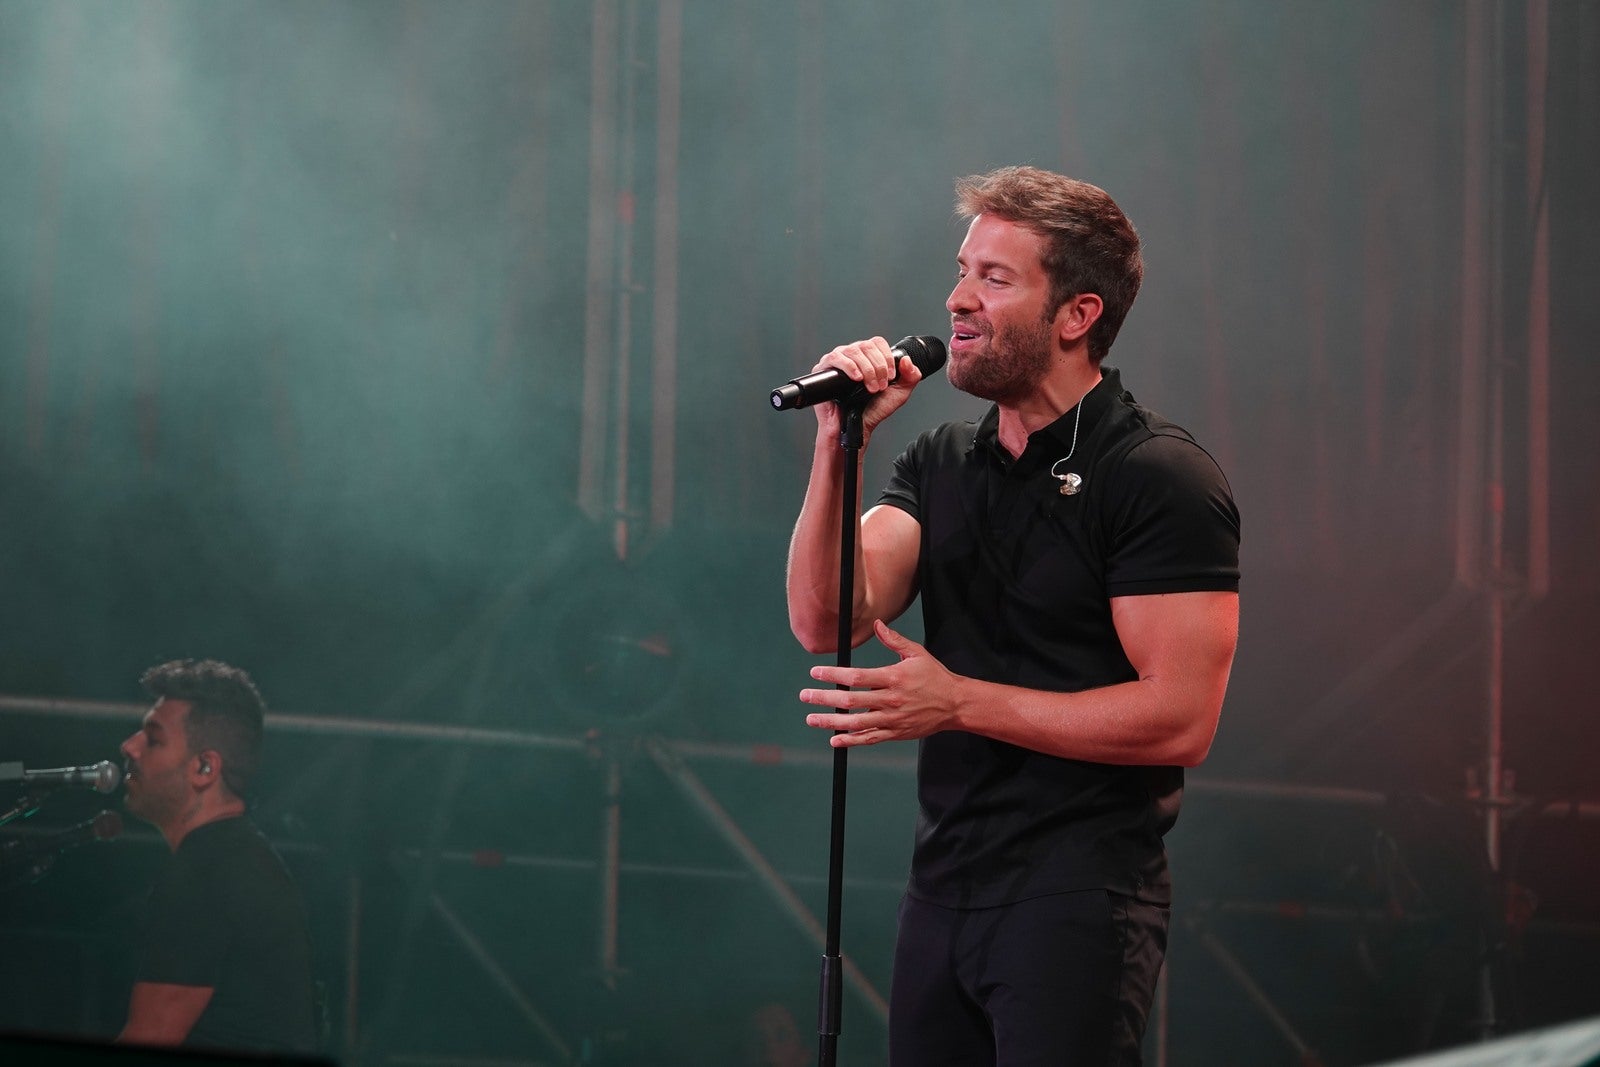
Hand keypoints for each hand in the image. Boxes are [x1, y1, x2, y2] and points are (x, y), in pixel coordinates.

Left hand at [800, 620, 959, 747]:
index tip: (816, 672)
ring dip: (831, 722)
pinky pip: (869, 738)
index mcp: (893, 677)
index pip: (856, 677)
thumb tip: (877, 624)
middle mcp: (890, 700)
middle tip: (805, 696)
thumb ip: (894, 640)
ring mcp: (892, 719)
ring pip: (856, 723)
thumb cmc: (935, 676)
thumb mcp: (917, 654)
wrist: (955, 705)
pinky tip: (835, 740)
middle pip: (851, 701)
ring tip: (812, 719)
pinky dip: (851, 741)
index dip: (833, 675)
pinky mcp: (896, 733)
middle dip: (824, 698)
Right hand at [809, 337, 923, 439]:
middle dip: (878, 367)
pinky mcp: (824, 368)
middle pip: (867, 346)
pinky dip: (849, 366)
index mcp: (868, 356)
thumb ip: (910, 377)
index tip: (890, 377)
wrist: (854, 427)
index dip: (887, 358)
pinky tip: (856, 378)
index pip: (878, 343)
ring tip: (869, 388)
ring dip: (867, 370)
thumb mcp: (899, 393)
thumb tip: (907, 360)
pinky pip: (836, 358)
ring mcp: (838, 359)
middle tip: (880, 386)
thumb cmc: (872, 410)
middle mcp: (853, 354)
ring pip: (854, 350)